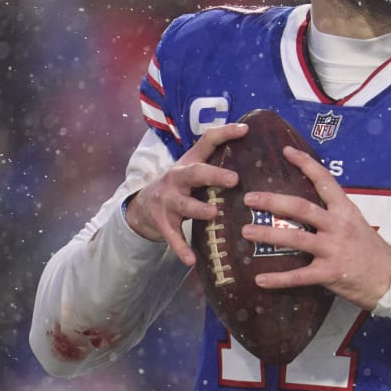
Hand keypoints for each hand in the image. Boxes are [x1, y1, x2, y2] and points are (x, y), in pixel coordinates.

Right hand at [123, 122, 249, 267]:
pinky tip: (190, 260)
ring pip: (184, 205)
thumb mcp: (191, 169)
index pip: (207, 141)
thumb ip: (214, 159)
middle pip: (195, 173)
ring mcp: (168, 201)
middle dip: (213, 175)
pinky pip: (173, 237)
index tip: (246, 130)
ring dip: (198, 209)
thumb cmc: (179, 186)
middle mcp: (177, 178)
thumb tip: (248, 144)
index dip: (225, 133)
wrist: (142, 206)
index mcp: (189, 163)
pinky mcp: (162, 223)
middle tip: (234, 180)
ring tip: (213, 213)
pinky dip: (181, 249)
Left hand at [242, 146, 390, 309]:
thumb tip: (304, 207)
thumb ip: (333, 215)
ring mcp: (333, 249)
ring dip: (268, 235)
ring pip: (296, 238)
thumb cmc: (370, 250)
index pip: (325, 181)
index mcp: (345, 210)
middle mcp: (338, 226)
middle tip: (249, 198)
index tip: (286, 151)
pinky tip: (260, 279)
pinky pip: (299, 276)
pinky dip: (278, 278)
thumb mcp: (356, 224)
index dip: (306, 164)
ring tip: (246, 232)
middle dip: (272, 202)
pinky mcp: (330, 273)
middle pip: (301, 208)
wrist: (390, 278)